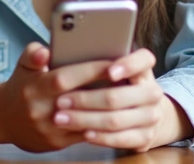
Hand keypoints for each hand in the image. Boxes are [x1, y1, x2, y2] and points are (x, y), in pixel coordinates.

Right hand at [0, 42, 119, 152]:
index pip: (65, 77)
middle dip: (104, 89)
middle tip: (128, 80)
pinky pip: (82, 136)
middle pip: (76, 100)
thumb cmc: (21, 85)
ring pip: (83, 122)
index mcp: (35, 86)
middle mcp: (40, 109)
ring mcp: (48, 129)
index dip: (90, 70)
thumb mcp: (23, 64)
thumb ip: (34, 53)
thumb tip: (45, 51)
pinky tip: (115, 117)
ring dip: (106, 111)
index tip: (112, 62)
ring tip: (127, 100)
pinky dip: (100, 127)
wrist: (2, 118)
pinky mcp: (55, 143)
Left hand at [51, 48, 169, 151]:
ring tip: (61, 118)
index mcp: (142, 66)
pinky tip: (83, 133)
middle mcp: (150, 89)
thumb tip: (41, 53)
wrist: (138, 110)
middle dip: (87, 99)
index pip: (144, 60)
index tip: (108, 72)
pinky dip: (101, 136)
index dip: (127, 65)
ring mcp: (151, 114)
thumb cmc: (109, 82)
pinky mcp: (145, 135)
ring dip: (86, 119)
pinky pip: (122, 139)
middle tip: (60, 101)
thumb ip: (68, 54)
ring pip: (116, 119)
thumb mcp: (95, 63)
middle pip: (119, 95)